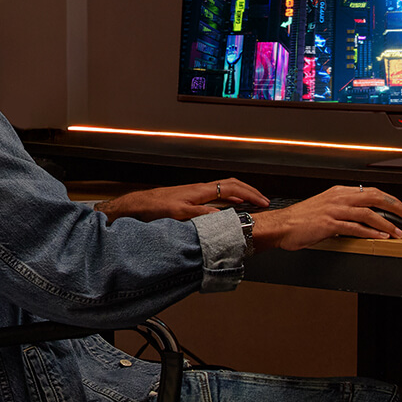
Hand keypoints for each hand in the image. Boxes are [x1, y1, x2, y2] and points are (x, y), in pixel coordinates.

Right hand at [95, 178, 267, 221]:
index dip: (247, 190)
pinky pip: (198, 210)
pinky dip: (212, 212)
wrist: (135, 206)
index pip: (229, 185)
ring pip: (218, 191)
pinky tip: (223, 217)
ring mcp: (188, 198)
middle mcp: (197, 190)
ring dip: (239, 195)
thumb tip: (222, 214)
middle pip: (230, 184)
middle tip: (265, 201)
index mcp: (199, 190)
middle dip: (250, 191)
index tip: (261, 199)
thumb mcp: (185, 208)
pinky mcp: (178, 209)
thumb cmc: (158, 207)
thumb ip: (203, 209)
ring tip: (254, 203)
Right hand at [251, 186, 401, 250]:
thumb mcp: (325, 208)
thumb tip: (361, 218)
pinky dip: (371, 232)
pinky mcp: (329, 224)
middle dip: (396, 206)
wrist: (281, 225)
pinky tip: (380, 237)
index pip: (372, 191)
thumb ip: (343, 210)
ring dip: (387, 223)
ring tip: (399, 231)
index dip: (391, 199)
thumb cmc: (300, 220)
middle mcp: (339, 198)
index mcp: (339, 192)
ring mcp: (334, 210)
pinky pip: (355, 228)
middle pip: (375, 197)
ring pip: (368, 213)